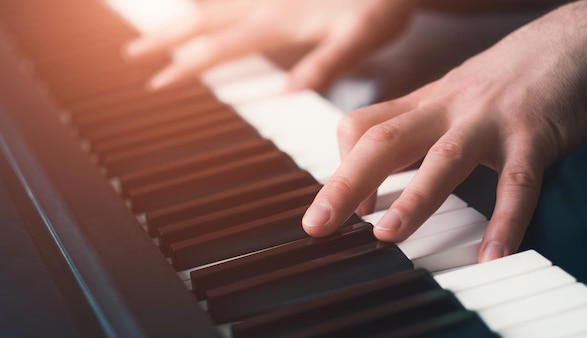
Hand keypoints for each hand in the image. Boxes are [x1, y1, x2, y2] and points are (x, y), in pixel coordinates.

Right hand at [124, 0, 414, 91]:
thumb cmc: (380, 4)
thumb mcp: (359, 40)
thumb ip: (324, 64)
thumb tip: (286, 93)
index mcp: (276, 23)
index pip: (219, 49)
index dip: (184, 66)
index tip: (156, 82)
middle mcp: (263, 3)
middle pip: (201, 21)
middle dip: (164, 38)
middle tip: (133, 51)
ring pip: (210, 1)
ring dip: (179, 13)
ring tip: (153, 25)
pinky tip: (198, 0)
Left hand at [302, 0, 586, 261]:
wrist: (566, 45)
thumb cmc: (499, 81)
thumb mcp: (445, 100)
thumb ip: (412, 132)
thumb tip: (377, 178)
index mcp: (421, 105)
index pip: (361, 128)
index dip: (340, 166)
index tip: (336, 207)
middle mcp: (445, 110)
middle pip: (383, 143)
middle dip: (345, 184)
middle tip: (317, 224)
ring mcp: (487, 122)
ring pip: (443, 160)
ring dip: (414, 199)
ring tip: (387, 236)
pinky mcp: (532, 136)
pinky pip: (517, 183)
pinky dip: (505, 221)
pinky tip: (492, 255)